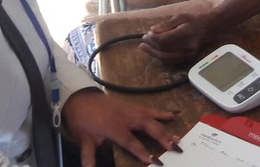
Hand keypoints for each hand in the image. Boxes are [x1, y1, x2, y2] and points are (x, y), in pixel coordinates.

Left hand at [62, 88, 177, 165]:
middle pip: (148, 127)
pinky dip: (162, 113)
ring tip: (178, 137)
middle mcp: (127, 117)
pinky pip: (150, 110)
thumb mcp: (84, 139)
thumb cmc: (83, 121)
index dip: (141, 151)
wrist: (81, 98)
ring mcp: (131, 110)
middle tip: (174, 148)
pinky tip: (174, 114)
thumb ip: (88, 156)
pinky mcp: (133, 106)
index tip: (152, 160)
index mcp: (115, 126)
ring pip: (152, 118)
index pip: (131, 141)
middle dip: (161, 138)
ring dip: (166, 128)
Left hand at [139, 13, 212, 65]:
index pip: (164, 39)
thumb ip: (166, 24)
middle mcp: (187, 46)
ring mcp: (188, 54)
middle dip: (151, 45)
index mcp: (185, 32)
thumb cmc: (192, 20)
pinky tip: (154, 52)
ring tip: (145, 47)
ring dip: (153, 53)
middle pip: (164, 49)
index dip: (153, 38)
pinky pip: (170, 61)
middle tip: (144, 39)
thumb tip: (152, 31)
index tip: (148, 33)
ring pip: (166, 57)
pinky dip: (160, 57)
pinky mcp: (187, 59)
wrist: (207, 28)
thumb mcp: (179, 16)